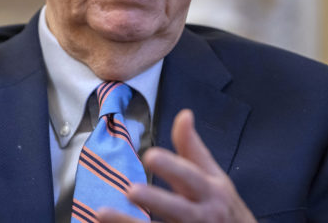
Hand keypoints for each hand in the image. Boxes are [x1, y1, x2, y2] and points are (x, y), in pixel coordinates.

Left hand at [98, 109, 255, 222]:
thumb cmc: (225, 208)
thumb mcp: (215, 178)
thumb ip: (194, 149)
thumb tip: (184, 114)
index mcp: (211, 192)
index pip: (191, 177)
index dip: (171, 167)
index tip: (150, 155)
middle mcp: (202, 216)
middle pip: (179, 210)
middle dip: (157, 200)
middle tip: (131, 190)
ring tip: (102, 212)